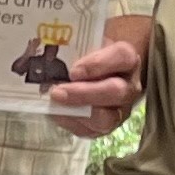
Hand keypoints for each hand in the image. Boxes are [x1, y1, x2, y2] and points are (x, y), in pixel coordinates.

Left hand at [45, 19, 149, 141]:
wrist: (101, 71)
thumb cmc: (91, 54)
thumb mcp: (88, 43)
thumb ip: (76, 46)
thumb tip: (46, 52)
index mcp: (127, 58)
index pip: (121, 57)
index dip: (98, 64)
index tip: (74, 70)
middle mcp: (129, 86)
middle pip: (115, 92)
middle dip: (84, 94)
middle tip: (58, 92)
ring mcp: (119, 109)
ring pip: (106, 118)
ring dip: (76, 112)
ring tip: (54, 104)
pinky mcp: (105, 127)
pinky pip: (90, 131)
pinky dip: (70, 122)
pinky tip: (54, 113)